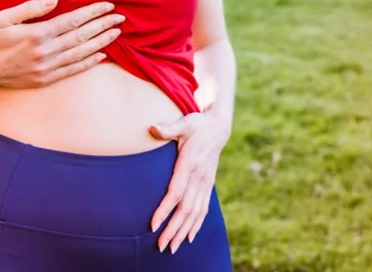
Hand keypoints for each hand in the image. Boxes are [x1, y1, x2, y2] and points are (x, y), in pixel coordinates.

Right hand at [0, 0, 122, 87]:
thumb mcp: (3, 18)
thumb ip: (30, 8)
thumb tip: (54, 0)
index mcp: (37, 34)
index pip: (73, 21)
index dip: (93, 13)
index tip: (108, 6)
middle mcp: (45, 53)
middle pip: (82, 36)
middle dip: (103, 25)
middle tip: (120, 18)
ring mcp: (45, 68)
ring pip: (81, 54)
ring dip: (101, 43)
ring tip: (116, 33)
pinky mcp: (44, 80)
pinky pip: (72, 71)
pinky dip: (89, 63)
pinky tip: (101, 56)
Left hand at [148, 112, 230, 253]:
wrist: (219, 127)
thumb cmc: (197, 125)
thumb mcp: (184, 123)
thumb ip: (168, 128)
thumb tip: (152, 128)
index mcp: (190, 164)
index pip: (176, 192)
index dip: (165, 210)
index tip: (153, 225)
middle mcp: (199, 177)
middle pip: (185, 209)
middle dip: (173, 229)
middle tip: (160, 246)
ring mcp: (205, 183)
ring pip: (195, 213)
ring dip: (183, 231)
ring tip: (172, 248)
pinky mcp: (208, 185)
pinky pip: (203, 209)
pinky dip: (196, 225)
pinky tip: (188, 237)